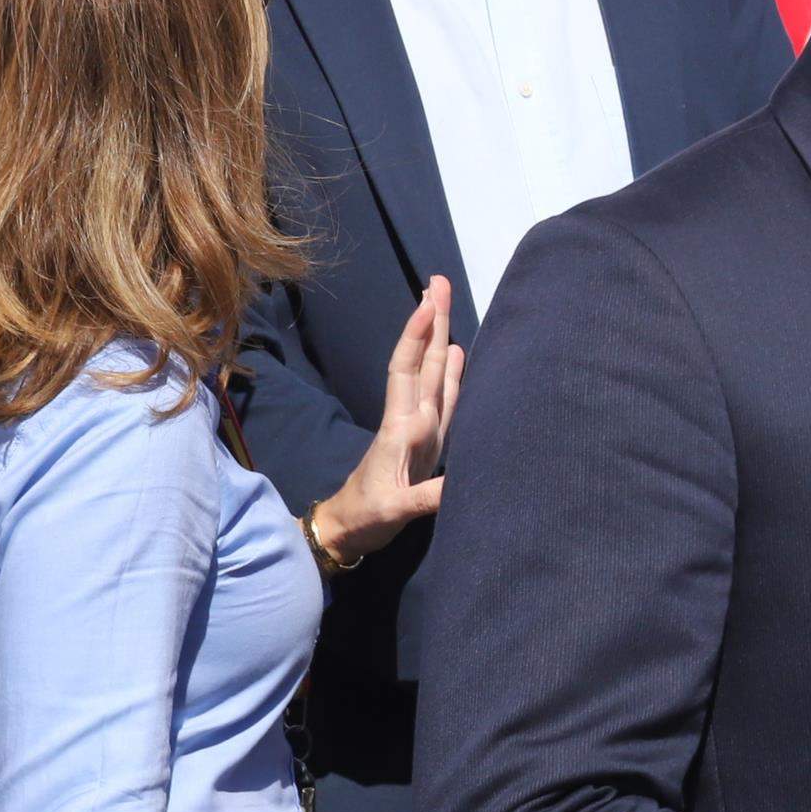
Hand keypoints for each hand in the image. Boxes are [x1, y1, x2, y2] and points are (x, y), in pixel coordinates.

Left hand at [310, 277, 460, 562]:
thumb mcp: (393, 512)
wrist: (350, 529)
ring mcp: (422, 428)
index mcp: (402, 428)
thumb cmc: (368, 517)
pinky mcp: (430, 441)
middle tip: (437, 282)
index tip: (428, 303)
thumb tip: (461, 486)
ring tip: (445, 304)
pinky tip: (461, 353)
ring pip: (434, 373)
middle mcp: (414, 419)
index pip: (408, 371)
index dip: (418, 337)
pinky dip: (454, 372)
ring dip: (440, 338)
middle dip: (431, 321)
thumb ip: (425, 499)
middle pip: (424, 360)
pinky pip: (446, 397)